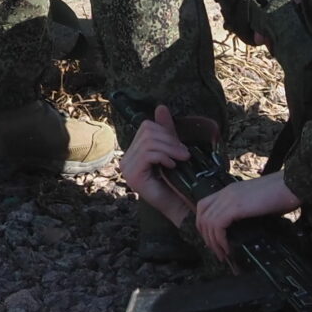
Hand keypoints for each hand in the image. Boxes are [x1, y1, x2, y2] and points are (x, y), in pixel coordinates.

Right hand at [122, 105, 196, 226]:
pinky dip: (164, 157)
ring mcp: (127, 168)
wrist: (183, 205)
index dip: (166, 131)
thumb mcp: (173, 150)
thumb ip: (166, 130)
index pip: (146, 126)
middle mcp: (127, 159)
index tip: (180, 146)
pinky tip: (172, 166)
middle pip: (148, 131)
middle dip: (170, 140)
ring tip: (181, 159)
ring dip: (170, 148)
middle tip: (184, 154)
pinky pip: (148, 154)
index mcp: (135, 151)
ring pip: (149, 142)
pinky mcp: (133, 176)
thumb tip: (160, 107)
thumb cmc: (180, 179)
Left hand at [190, 170, 303, 262]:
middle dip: (206, 237)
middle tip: (217, 251)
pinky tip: (228, 248)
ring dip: (212, 242)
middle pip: (201, 216)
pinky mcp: (235, 206)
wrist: (292, 184)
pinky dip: (219, 239)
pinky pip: (217, 225)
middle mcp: (226, 193)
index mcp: (230, 191)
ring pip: (207, 222)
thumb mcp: (258, 204)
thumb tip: (242, 231)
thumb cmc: (282, 194)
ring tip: (223, 254)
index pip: (204, 206)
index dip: (204, 226)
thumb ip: (246, 213)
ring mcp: (229, 198)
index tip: (214, 240)